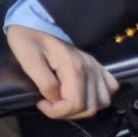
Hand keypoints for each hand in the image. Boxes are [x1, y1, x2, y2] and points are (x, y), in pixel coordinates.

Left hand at [5, 24, 119, 120]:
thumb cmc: (28, 41)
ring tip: (63, 101)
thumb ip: (45, 83)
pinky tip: (81, 95)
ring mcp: (96, 67)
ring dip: (82, 108)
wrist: (34, 23)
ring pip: (102, 102)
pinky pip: (109, 88)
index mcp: (74, 67)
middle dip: (67, 113)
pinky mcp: (97, 66)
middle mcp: (90, 68)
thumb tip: (56, 100)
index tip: (41, 103)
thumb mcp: (28, 61)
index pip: (75, 104)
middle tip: (49, 104)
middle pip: (89, 107)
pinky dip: (98, 97)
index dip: (57, 111)